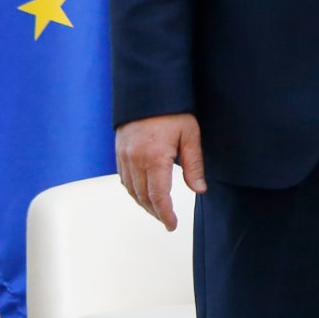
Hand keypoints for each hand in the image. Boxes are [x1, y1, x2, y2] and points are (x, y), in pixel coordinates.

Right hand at [115, 113, 206, 230]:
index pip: (158, 195)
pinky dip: (134, 191)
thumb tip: (199, 190)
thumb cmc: (173, 112)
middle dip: (155, 212)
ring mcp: (124, 157)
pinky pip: (124, 180)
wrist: (148, 93)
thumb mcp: (190, 136)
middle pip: (143, 196)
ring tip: (158, 211)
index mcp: (154, 158)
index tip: (172, 225)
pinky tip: (144, 194)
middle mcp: (135, 160)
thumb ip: (194, 165)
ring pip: (131, 190)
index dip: (165, 213)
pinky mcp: (119, 153)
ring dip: (144, 204)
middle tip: (167, 221)